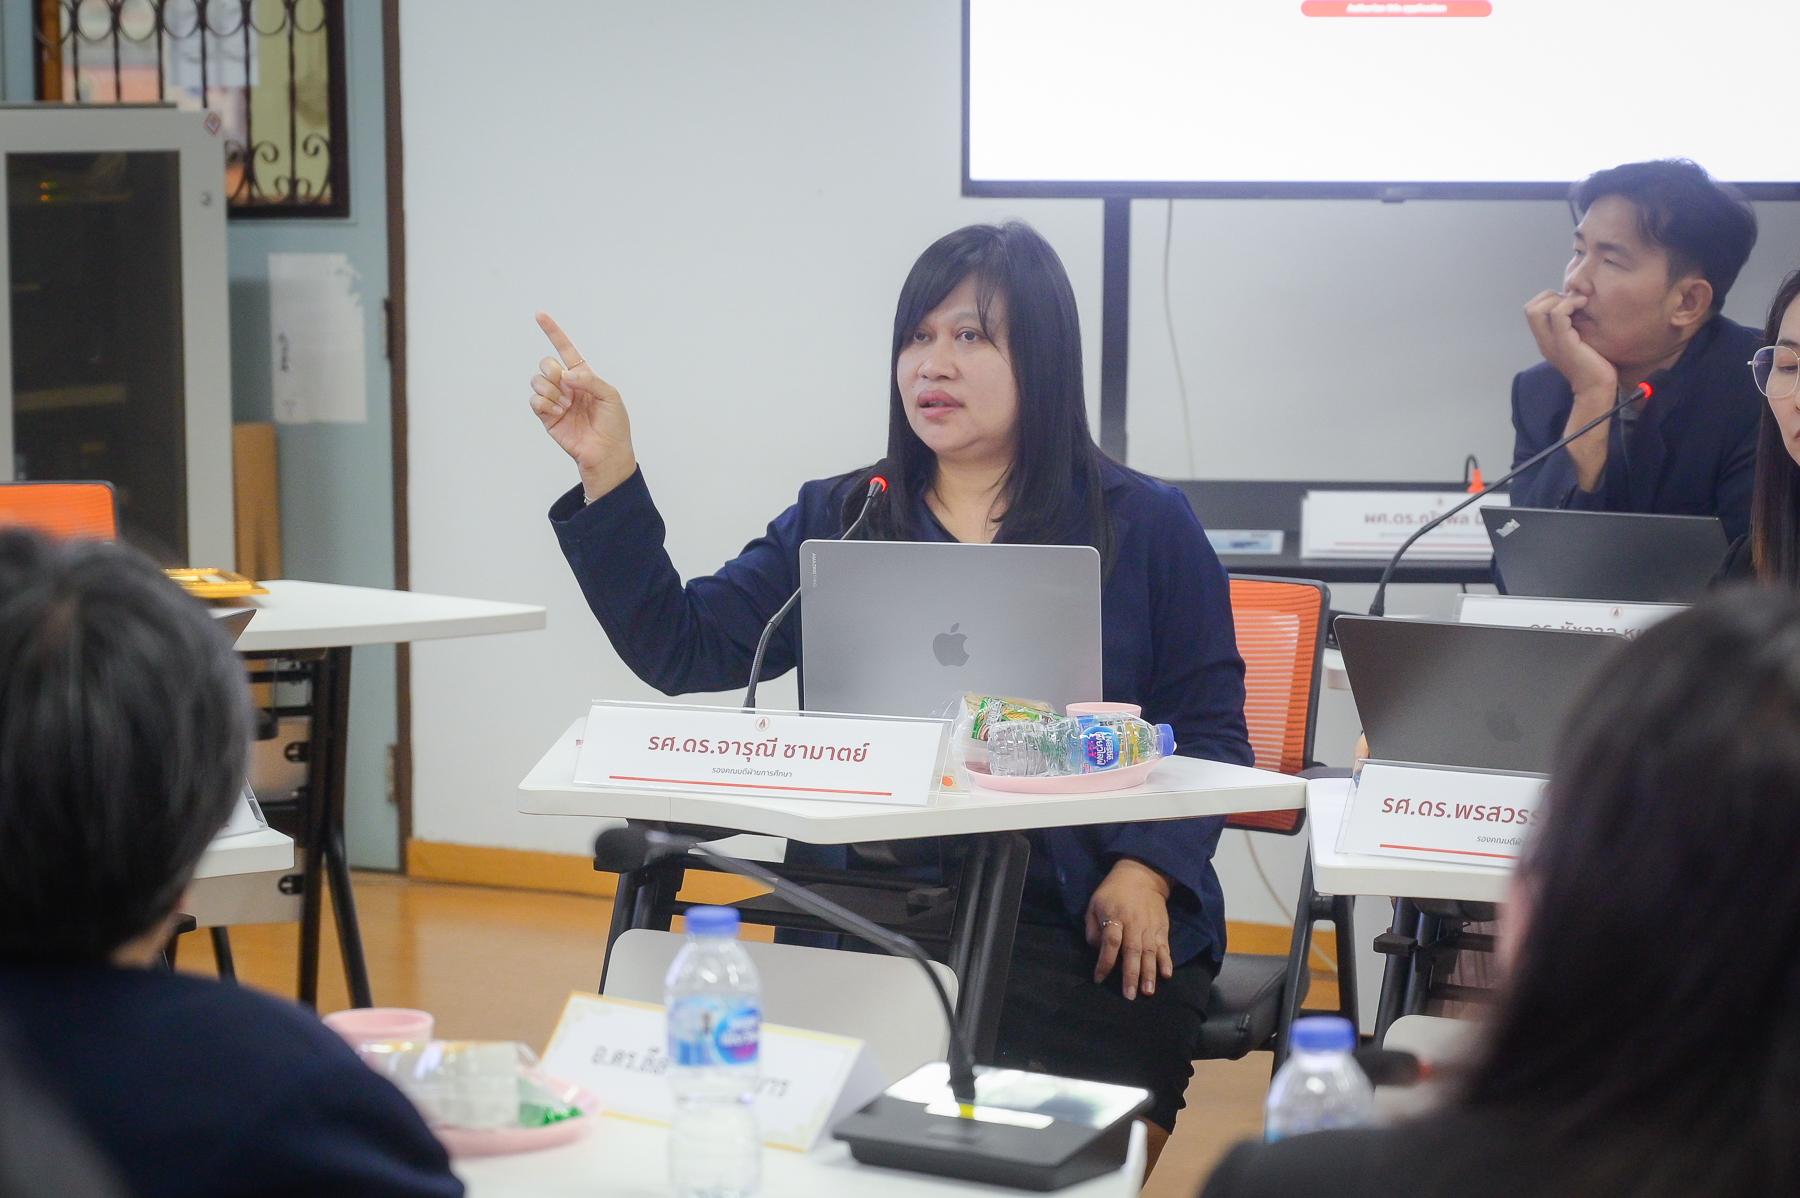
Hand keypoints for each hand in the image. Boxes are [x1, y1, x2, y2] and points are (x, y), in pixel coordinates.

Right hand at [528, 311, 637, 500]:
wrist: (606, 453)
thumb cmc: (613, 425)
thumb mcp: (611, 396)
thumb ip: (590, 379)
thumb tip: (565, 375)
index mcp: (583, 376)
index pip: (565, 349)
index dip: (553, 332)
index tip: (540, 315)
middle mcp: (566, 386)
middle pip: (546, 363)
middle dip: (553, 370)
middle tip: (566, 386)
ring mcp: (555, 400)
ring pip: (537, 380)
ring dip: (551, 391)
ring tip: (565, 405)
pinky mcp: (546, 416)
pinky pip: (534, 400)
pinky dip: (545, 403)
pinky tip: (559, 412)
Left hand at [1085, 858, 1173, 999]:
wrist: (1142, 876)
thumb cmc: (1113, 893)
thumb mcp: (1095, 904)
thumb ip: (1093, 929)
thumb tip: (1097, 950)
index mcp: (1115, 917)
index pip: (1110, 943)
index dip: (1104, 962)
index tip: (1099, 979)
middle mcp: (1133, 924)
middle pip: (1132, 951)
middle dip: (1131, 975)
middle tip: (1129, 995)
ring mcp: (1150, 928)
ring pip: (1150, 953)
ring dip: (1149, 973)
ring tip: (1148, 992)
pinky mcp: (1162, 929)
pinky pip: (1165, 947)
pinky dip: (1166, 961)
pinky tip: (1166, 975)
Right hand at [1523, 290, 1617, 402]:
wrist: (1597, 389)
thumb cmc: (1595, 367)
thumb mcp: (1580, 342)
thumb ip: (1573, 327)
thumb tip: (1579, 307)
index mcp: (1545, 340)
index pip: (1532, 311)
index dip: (1548, 299)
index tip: (1570, 303)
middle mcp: (1543, 340)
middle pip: (1529, 308)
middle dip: (1551, 296)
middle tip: (1573, 302)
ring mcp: (1551, 342)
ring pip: (1537, 309)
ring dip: (1560, 299)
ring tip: (1580, 303)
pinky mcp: (1564, 342)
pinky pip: (1558, 314)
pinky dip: (1570, 303)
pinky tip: (1585, 305)